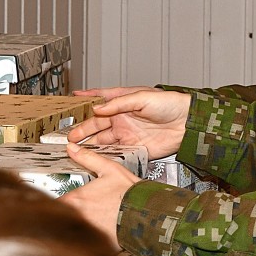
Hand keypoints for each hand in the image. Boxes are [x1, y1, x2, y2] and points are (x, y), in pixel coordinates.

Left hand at [59, 142, 140, 247]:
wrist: (149, 213)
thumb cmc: (131, 192)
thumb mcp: (111, 169)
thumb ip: (88, 158)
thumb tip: (71, 149)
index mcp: (76, 198)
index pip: (52, 203)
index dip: (52, 203)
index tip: (56, 202)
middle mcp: (77, 216)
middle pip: (60, 218)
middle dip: (64, 216)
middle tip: (69, 215)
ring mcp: (86, 231)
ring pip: (71, 231)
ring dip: (74, 229)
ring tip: (86, 225)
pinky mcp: (96, 243)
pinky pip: (85, 244)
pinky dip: (87, 241)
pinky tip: (96, 236)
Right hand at [67, 88, 191, 159]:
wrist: (187, 123)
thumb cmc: (170, 104)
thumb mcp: (142, 98)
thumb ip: (118, 104)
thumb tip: (97, 108)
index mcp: (124, 103)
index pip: (102, 100)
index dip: (88, 99)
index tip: (73, 99)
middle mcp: (123, 119)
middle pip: (97, 125)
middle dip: (82, 130)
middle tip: (68, 137)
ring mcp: (127, 134)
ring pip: (102, 140)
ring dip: (90, 144)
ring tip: (75, 149)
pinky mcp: (134, 148)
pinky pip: (116, 152)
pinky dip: (104, 155)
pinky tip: (93, 157)